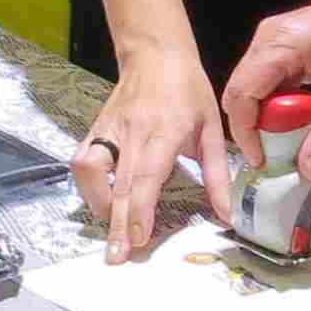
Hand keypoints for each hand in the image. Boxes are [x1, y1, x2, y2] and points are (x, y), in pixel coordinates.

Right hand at [69, 42, 234, 262]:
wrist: (155, 53)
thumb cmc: (188, 90)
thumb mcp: (212, 129)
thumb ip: (218, 175)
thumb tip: (226, 215)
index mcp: (164, 131)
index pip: (146, 175)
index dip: (140, 209)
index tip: (138, 238)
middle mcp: (131, 133)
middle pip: (118, 185)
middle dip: (116, 224)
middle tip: (116, 257)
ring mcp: (108, 130)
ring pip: (91, 171)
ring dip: (98, 203)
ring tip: (112, 227)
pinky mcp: (96, 130)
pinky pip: (83, 161)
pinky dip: (89, 186)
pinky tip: (102, 202)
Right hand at [221, 0, 310, 186]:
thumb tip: (307, 169)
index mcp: (280, 44)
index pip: (241, 96)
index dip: (246, 135)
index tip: (263, 162)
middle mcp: (268, 40)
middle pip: (242, 96)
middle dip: (258, 131)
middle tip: (282, 157)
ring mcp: (274, 43)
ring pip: (256, 93)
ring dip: (274, 121)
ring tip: (299, 142)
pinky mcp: (284, 50)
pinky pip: (271, 86)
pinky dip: (285, 109)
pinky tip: (309, 121)